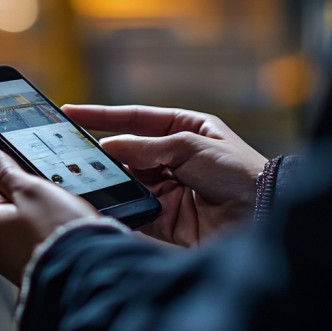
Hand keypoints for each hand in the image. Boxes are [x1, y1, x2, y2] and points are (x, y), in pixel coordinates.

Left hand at [0, 143, 99, 286]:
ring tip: (47, 192)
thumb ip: (5, 170)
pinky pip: (33, 239)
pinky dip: (41, 226)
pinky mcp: (35, 269)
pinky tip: (56, 219)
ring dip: (28, 206)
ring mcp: (14, 261)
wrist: (89, 272)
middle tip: (22, 164)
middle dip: (8, 184)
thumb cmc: (59, 229)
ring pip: (16, 222)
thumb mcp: (31, 189)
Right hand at [62, 104, 266, 246]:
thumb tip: (107, 147)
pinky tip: (102, 200)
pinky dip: (119, 204)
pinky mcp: (164, 216)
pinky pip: (133, 207)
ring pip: (126, 179)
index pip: (135, 118)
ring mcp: (167, 187)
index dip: (101, 116)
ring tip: (84, 176)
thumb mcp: (190, 146)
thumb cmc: (238, 172)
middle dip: (102, 152)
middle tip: (68, 152)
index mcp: (184, 130)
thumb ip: (145, 147)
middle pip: (126, 150)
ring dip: (109, 179)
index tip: (69, 112)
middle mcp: (172, 157)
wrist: (262, 218)